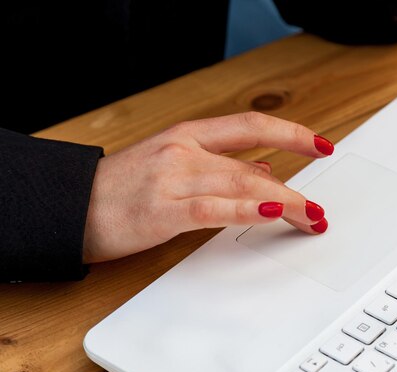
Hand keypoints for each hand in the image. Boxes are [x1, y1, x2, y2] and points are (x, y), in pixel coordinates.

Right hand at [82, 112, 333, 262]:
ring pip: (243, 184)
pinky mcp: (162, 211)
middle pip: (255, 164)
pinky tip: (273, 213)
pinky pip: (214, 209)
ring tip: (310, 218)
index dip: (291, 133)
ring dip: (285, 202)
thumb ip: (219, 165)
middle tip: (318, 210)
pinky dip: (248, 210)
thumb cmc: (122, 187)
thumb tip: (263, 168)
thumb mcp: (174, 164)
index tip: (320, 145)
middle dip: (295, 189)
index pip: (252, 125)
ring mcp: (173, 179)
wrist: (70, 208)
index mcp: (187, 135)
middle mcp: (184, 151)